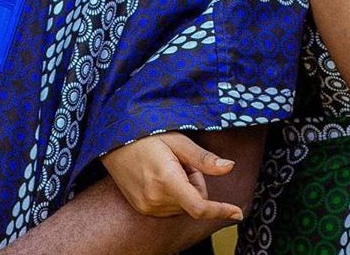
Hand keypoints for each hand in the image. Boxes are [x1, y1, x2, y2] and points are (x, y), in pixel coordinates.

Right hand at [100, 132, 243, 220]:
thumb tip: (229, 167)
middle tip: (179, 162)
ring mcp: (147, 206)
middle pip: (194, 200)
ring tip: (165, 167)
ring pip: (183, 204)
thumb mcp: (177, 141)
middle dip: (194, 182)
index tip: (237, 213)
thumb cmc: (146, 136)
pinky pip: (170, 207)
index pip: (199, 206)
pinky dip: (172, 194)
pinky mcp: (142, 208)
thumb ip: (203, 159)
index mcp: (167, 180)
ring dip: (183, 189)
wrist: (112, 142)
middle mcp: (156, 199)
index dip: (220, 210)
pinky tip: (158, 176)